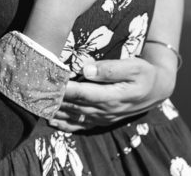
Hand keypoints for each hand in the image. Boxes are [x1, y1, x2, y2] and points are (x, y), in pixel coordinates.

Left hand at [48, 52, 176, 131]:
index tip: (46, 82)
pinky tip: (52, 122)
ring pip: (74, 116)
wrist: (157, 89)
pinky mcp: (102, 119)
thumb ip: (110, 69)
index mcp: (112, 96)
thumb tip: (85, 69)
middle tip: (33, 93)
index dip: (62, 89)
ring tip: (36, 106)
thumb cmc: (145, 73)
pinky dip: (66, 124)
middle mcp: (105, 109)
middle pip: (74, 106)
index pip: (81, 93)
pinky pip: (81, 125)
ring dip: (56, 112)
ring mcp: (103, 117)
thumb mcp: (134, 66)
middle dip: (53, 100)